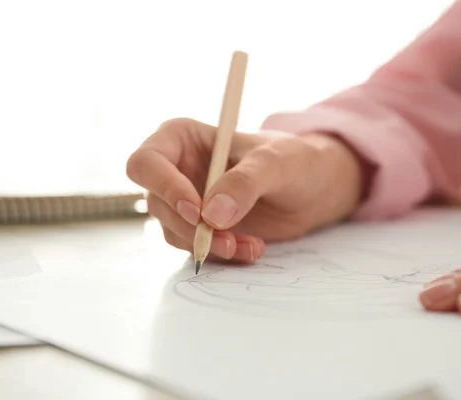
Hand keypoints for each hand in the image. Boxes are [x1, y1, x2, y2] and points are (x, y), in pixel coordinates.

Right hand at [126, 118, 363, 262]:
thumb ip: (245, 183)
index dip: (165, 188)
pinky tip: (251, 249)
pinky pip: (195, 246)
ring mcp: (184, 200)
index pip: (147, 162)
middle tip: (226, 239)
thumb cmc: (294, 160)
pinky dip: (219, 253)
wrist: (313, 188)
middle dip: (190, 226)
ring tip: (249, 245)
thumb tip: (211, 216)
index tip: (199, 211)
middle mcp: (175, 169)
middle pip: (156, 203)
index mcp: (181, 138)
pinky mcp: (199, 227)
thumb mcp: (276, 163)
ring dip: (207, 244)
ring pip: (173, 230)